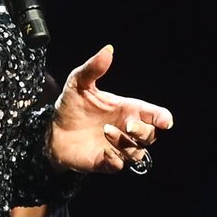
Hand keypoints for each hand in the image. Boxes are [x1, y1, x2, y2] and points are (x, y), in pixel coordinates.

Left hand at [49, 45, 172, 173]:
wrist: (52, 130)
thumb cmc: (71, 105)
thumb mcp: (79, 83)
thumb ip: (93, 68)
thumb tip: (108, 49)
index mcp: (126, 109)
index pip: (153, 115)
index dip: (162, 118)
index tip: (165, 121)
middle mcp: (126, 130)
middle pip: (150, 136)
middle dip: (143, 131)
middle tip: (127, 124)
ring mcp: (117, 148)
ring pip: (137, 153)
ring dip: (126, 143)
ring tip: (105, 131)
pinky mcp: (105, 162)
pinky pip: (119, 166)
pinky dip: (115, 160)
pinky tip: (104, 152)